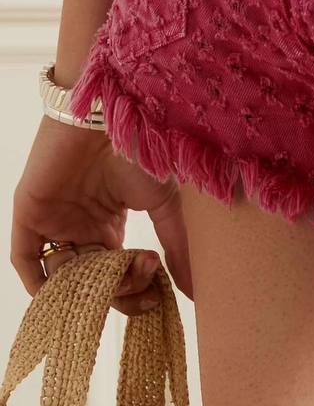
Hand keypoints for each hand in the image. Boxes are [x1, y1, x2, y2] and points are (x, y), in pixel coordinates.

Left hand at [11, 112, 192, 315]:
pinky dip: (42, 283)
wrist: (112, 114)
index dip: (136, 289)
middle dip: (119, 289)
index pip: (116, 276)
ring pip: (62, 278)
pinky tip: (71, 289)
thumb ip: (176, 245)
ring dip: (88, 289)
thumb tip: (195, 291)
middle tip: (143, 275)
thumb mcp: (164, 202)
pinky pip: (26, 261)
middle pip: (91, 283)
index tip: (158, 289)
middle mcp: (80, 228)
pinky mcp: (30, 216)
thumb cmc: (139, 149)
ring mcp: (54, 223)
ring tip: (118, 273)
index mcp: (108, 225)